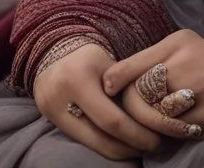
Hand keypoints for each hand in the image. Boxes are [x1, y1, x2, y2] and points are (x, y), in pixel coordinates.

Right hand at [33, 42, 162, 160]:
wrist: (53, 54)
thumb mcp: (108, 63)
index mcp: (80, 79)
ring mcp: (52, 112)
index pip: (112, 119)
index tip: (155, 140)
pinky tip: (118, 143)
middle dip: (128, 147)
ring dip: (116, 150)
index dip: (136, 134)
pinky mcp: (49, 120)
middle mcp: (62, 98)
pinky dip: (101, 145)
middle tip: (150, 146)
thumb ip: (124, 84)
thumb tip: (152, 111)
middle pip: (101, 137)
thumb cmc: (88, 58)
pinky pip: (80, 140)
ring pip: (90, 144)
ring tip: (137, 148)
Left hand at [101, 29, 203, 141]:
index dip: (113, 82)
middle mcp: (183, 66)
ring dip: (147, 125)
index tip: (107, 89)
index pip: (131, 66)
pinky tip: (169, 129)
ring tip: (148, 125)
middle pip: (137, 96)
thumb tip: (115, 79)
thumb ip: (152, 57)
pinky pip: (173, 133)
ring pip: (152, 118)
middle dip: (130, 110)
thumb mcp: (182, 43)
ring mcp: (195, 94)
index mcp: (175, 45)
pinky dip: (168, 133)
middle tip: (130, 115)